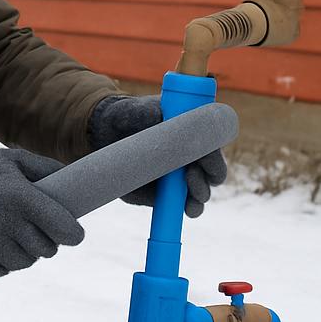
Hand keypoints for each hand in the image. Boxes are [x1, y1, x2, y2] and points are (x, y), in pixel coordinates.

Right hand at [0, 147, 83, 276]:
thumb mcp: (9, 158)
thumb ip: (44, 168)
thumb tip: (72, 179)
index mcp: (20, 198)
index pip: (64, 229)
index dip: (74, 233)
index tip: (74, 233)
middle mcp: (7, 224)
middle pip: (47, 249)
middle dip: (49, 239)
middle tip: (38, 225)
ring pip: (27, 262)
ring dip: (28, 251)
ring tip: (16, 232)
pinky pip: (3, 271)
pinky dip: (6, 261)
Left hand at [88, 95, 226, 215]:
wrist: (106, 134)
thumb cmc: (127, 116)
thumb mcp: (135, 111)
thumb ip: (147, 112)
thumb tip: (158, 116)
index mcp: (193, 133)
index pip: (214, 145)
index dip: (213, 152)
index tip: (205, 156)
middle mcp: (192, 156)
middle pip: (214, 172)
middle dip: (210, 174)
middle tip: (191, 173)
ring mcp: (180, 178)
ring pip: (202, 191)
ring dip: (200, 193)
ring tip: (189, 192)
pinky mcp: (166, 194)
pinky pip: (183, 205)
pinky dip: (189, 209)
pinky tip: (186, 210)